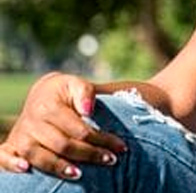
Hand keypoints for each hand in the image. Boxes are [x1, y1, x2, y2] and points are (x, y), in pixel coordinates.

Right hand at [0, 72, 125, 178]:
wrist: (42, 94)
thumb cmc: (65, 92)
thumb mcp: (77, 84)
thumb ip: (85, 93)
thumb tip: (88, 110)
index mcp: (49, 107)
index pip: (79, 129)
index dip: (101, 140)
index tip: (120, 147)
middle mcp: (32, 122)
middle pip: (62, 145)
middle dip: (89, 154)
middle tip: (111, 160)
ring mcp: (21, 135)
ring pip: (38, 155)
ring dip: (58, 166)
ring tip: (79, 173)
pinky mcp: (12, 145)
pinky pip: (3, 156)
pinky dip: (10, 164)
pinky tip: (25, 170)